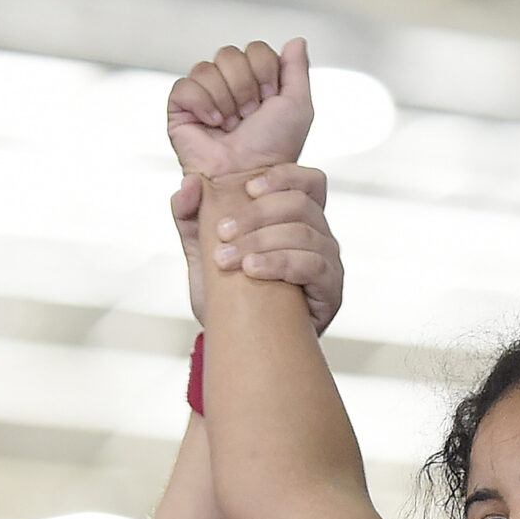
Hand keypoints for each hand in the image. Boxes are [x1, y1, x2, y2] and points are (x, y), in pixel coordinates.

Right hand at [166, 38, 312, 178]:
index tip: (268, 102)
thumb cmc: (273, 151)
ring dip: (225, 100)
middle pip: (230, 54)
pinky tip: (212, 123)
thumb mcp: (298, 106)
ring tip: (230, 124)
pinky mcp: (181, 109)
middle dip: (245, 87)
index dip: (264, 73)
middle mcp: (228, 86)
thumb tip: (295, 41)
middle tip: (248, 116)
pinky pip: (185, 86)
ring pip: (207, 68)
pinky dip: (202, 105)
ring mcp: (203, 96)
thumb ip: (298, 70)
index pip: (255, 49)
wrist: (248, 178)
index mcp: (255, 82)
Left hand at [171, 165, 341, 333]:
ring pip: (303, 233)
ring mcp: (327, 260)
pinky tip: (252, 270)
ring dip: (260, 242)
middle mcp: (318, 234)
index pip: (307, 181)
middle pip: (300, 204)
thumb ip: (191, 214)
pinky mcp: (330, 289)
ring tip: (226, 259)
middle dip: (257, 215)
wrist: (239, 342)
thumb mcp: (203, 249)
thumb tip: (189, 184)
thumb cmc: (229, 292)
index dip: (283, 177)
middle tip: (222, 232)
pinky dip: (279, 263)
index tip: (247, 189)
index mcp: (296, 217)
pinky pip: (312, 265)